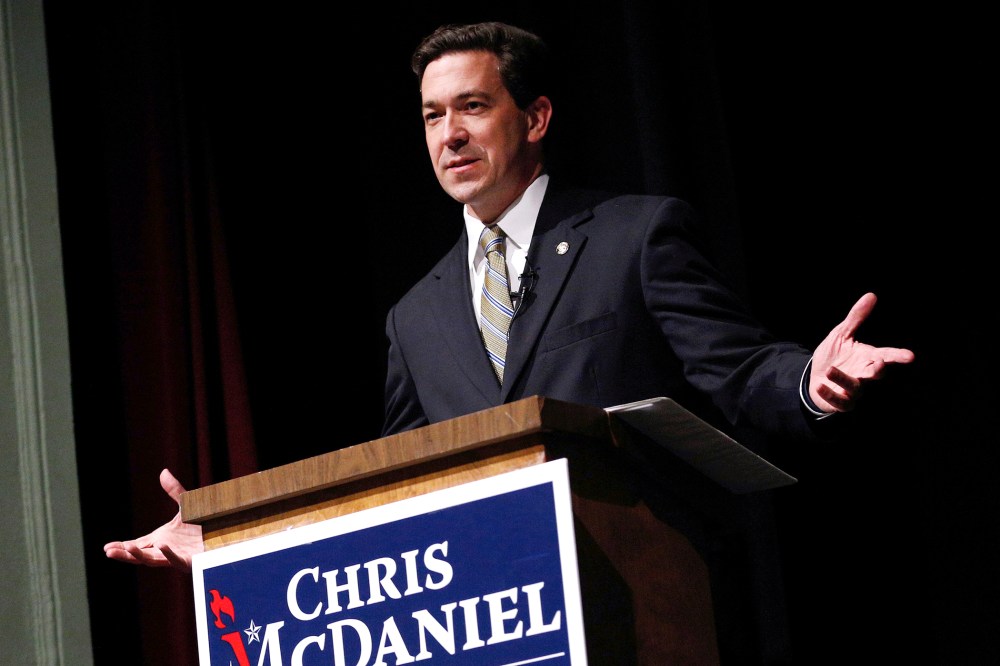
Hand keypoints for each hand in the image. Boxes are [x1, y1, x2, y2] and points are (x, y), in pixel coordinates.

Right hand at [103, 468, 203, 571]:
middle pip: (141, 555)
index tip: (107, 548)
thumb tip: (163, 472)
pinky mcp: (189, 561)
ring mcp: (176, 556)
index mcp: (161, 539)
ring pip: (154, 560)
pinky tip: (161, 544)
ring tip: (128, 548)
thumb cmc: (204, 523)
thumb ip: (174, 491)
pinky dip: (168, 552)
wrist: (225, 534)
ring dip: (140, 555)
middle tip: (109, 552)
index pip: (137, 545)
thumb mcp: (187, 505)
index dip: (122, 548)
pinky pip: (177, 560)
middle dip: (125, 554)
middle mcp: (166, 550)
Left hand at [809, 292, 914, 412]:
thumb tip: (871, 295)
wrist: (815, 376)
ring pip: (855, 387)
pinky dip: (831, 395)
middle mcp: (863, 374)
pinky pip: (840, 402)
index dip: (898, 356)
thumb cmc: (833, 355)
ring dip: (843, 379)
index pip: (886, 356)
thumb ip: (856, 317)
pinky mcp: (841, 403)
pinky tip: (820, 385)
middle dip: (878, 370)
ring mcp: (853, 390)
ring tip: (830, 370)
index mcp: (867, 357)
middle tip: (879, 364)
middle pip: (876, 374)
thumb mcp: (841, 334)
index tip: (910, 356)